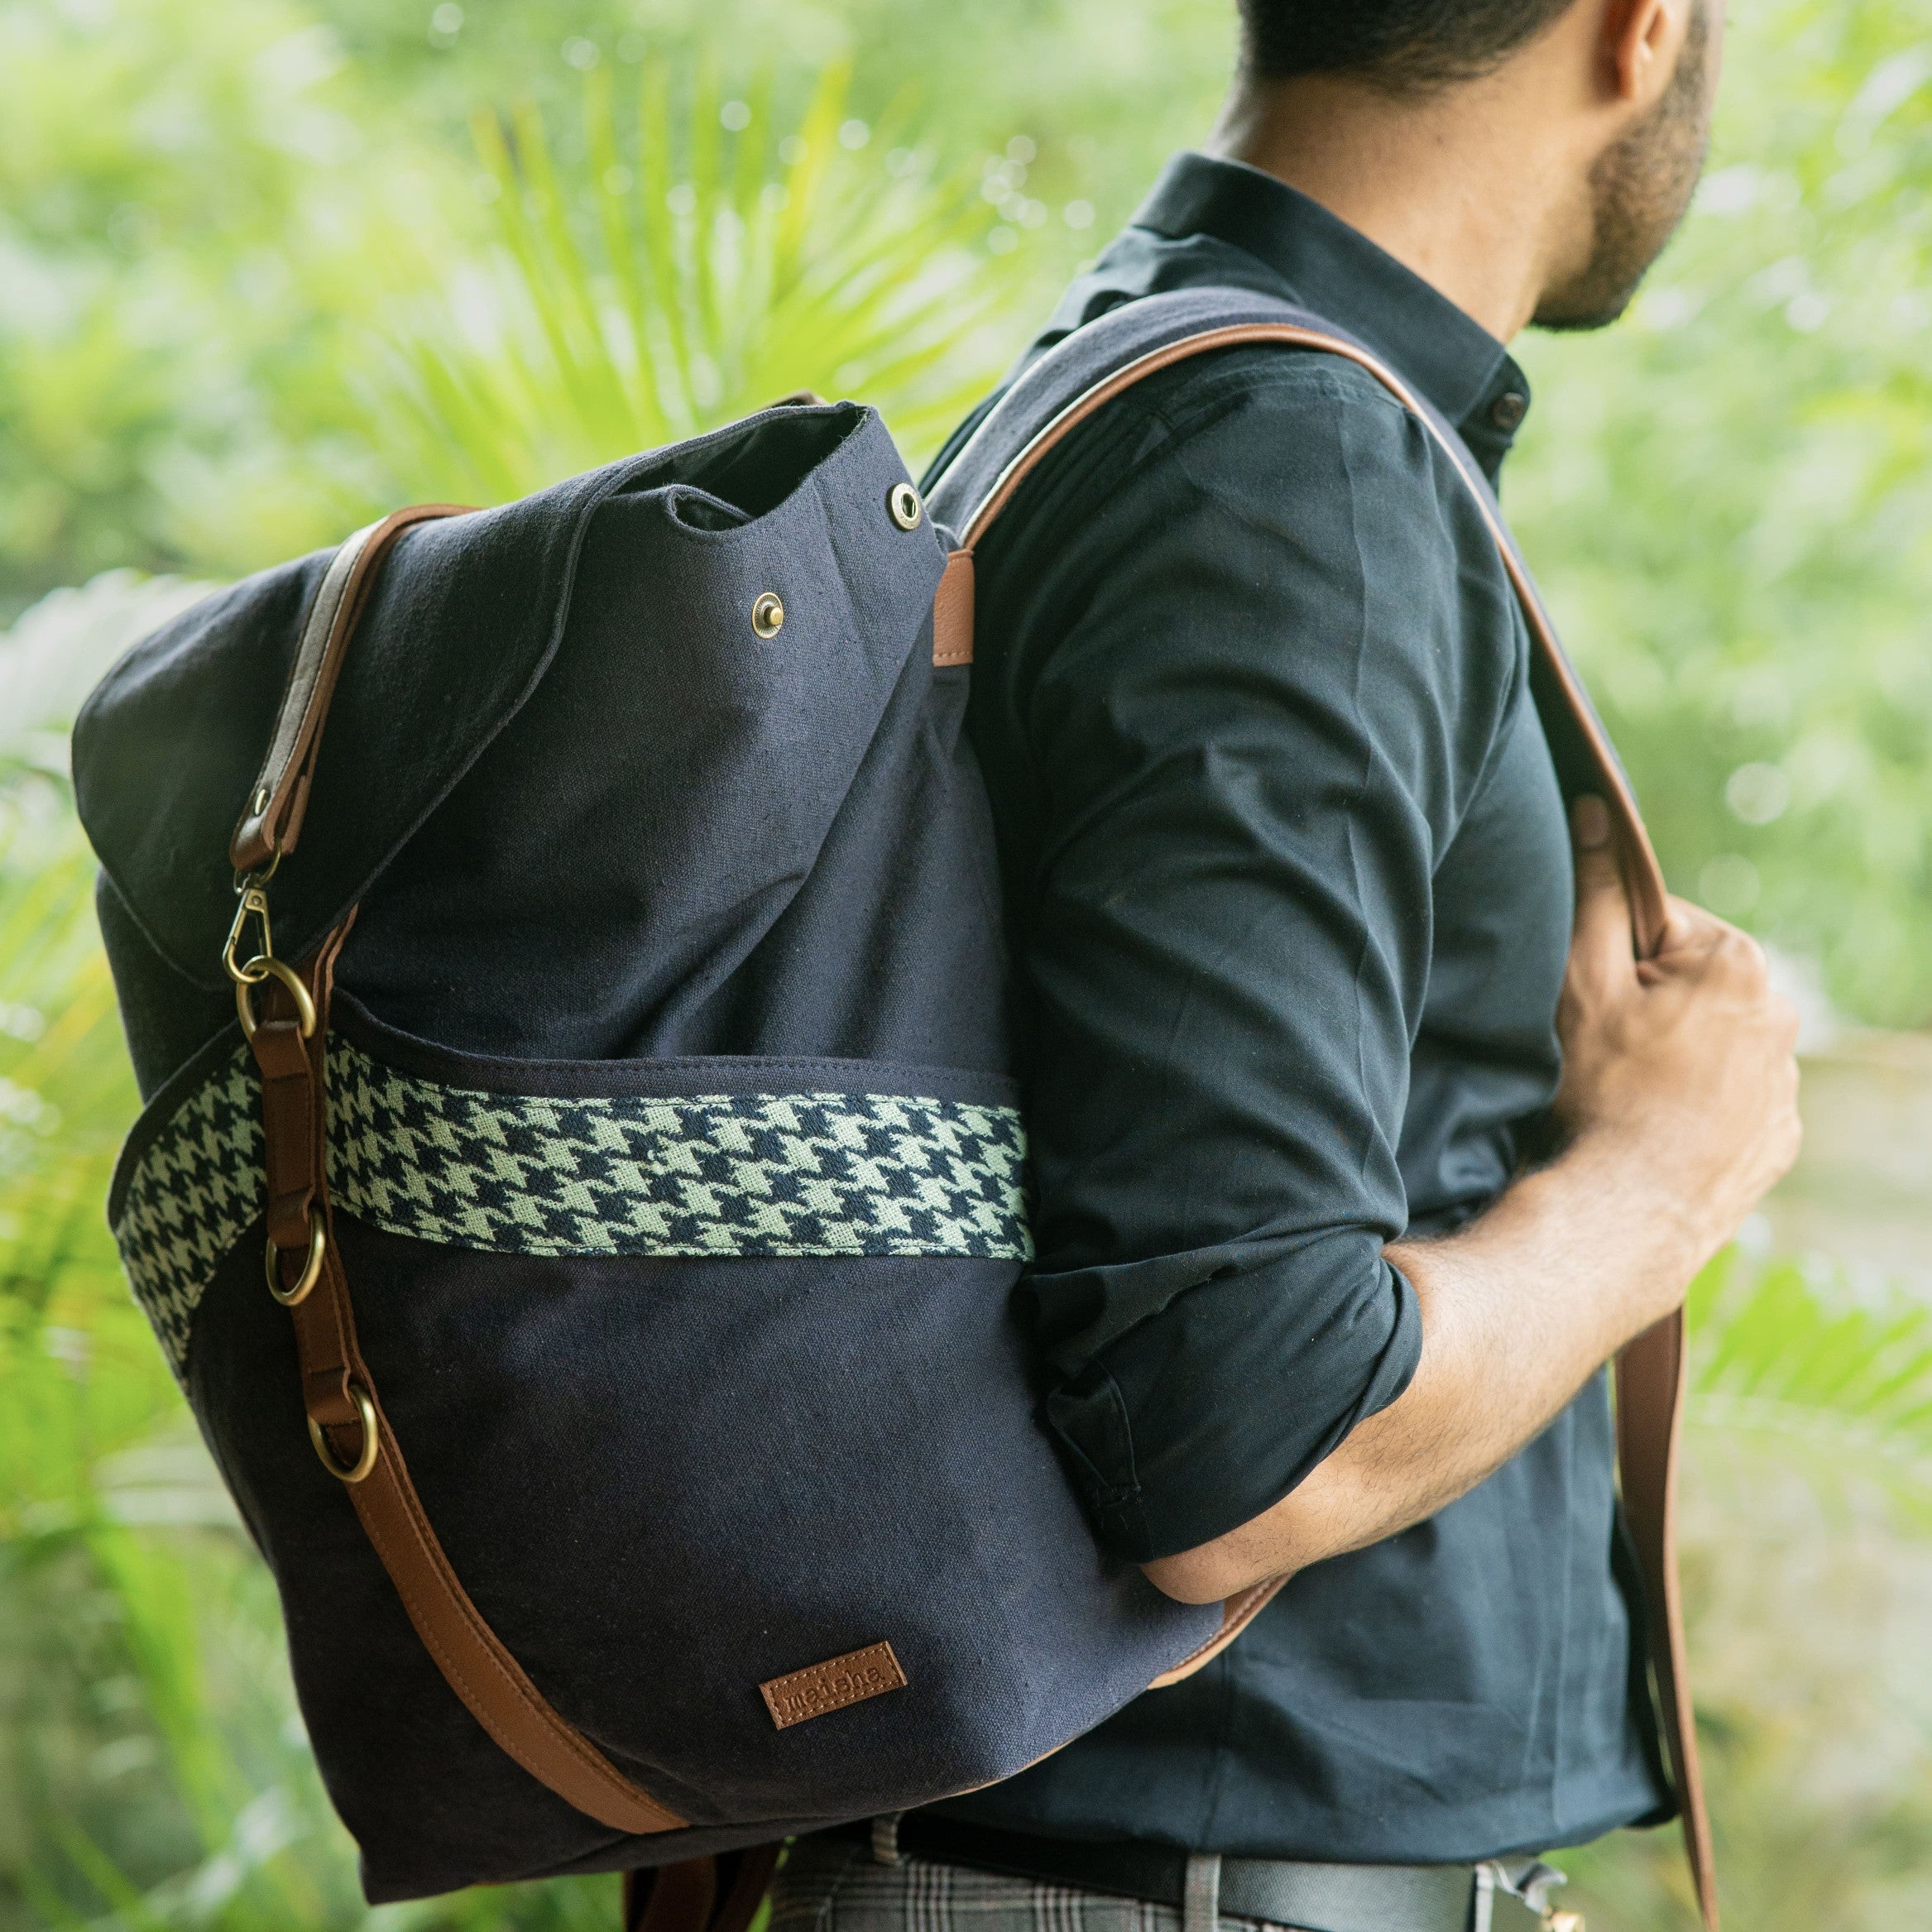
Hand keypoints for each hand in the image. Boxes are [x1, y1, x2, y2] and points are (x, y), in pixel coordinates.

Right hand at [1553, 797, 1801, 1278]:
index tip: (1592, 1003)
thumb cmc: (1600, 1090)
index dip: (1614, 958)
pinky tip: (1655, 1128)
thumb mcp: (1582, 980)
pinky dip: (1695, 1105)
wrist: (1628, 1212)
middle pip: (1693, 983)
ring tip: (1626, 1095)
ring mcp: (1786, 1083)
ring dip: (1674, 1054)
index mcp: (1739, 962)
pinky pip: (1731, 1099)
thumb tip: (1598, 809)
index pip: (1664, 925)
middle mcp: (1783, 1015)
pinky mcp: (1779, 1138)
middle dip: (1649, 1005)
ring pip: (1713, 1042)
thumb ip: (1597, 890)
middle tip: (1602, 1050)